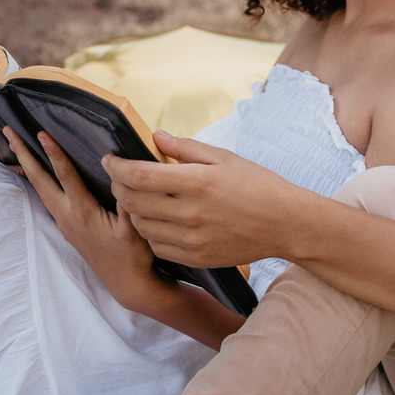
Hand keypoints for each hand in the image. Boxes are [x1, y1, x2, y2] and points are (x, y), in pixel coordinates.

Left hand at [4, 127, 169, 312]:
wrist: (127, 284)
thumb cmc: (133, 257)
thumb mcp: (135, 230)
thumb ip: (127, 202)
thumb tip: (121, 174)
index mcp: (83, 213)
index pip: (65, 176)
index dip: (54, 152)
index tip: (41, 132)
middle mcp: (68, 217)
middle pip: (39, 180)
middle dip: (23, 154)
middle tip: (7, 131)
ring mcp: (65, 223)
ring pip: (40, 189)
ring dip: (26, 166)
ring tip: (14, 146)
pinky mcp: (68, 228)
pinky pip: (47, 198)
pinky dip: (37, 181)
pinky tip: (36, 175)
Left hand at [104, 131, 307, 267]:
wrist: (286, 224)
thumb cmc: (258, 185)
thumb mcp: (224, 158)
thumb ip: (185, 148)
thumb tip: (155, 137)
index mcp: (197, 182)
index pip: (140, 176)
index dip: (116, 167)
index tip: (109, 159)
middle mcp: (191, 213)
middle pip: (133, 202)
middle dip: (119, 187)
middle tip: (121, 178)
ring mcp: (193, 239)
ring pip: (141, 227)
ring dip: (133, 211)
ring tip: (140, 199)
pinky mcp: (196, 258)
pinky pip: (157, 247)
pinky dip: (150, 233)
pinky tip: (159, 221)